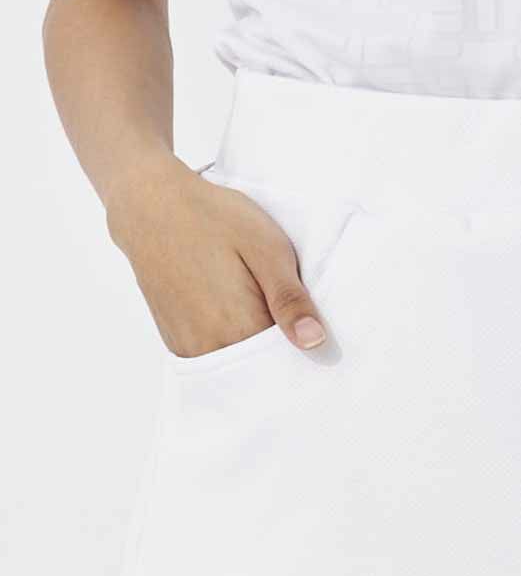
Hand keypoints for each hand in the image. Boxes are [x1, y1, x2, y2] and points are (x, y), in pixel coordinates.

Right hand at [105, 152, 325, 357]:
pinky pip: (214, 357)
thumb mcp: (268, 250)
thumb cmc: (213, 220)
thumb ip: (291, 300)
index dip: (303, 353)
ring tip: (256, 308)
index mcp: (239, 330)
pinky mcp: (176, 341)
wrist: (150, 205)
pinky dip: (229, 345)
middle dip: (279, 353)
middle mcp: (210, 348)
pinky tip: (234, 314)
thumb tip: (315, 342)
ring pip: (236, 365)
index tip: (310, 331)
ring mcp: (189, 347)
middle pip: (259, 370)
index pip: (284, 365)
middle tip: (284, 313)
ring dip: (253, 348)